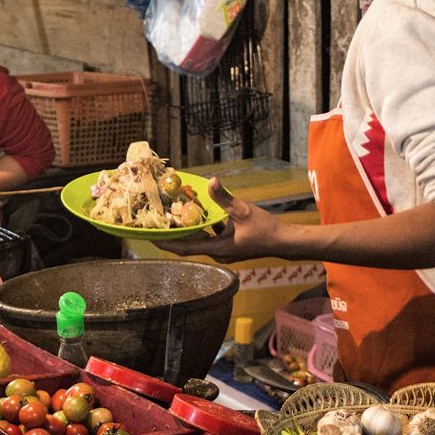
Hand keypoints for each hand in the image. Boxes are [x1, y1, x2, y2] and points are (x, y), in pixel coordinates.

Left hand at [157, 177, 279, 262]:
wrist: (283, 241)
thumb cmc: (265, 229)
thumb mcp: (243, 211)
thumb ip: (224, 197)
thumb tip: (211, 181)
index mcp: (218, 249)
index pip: (185, 248)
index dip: (167, 243)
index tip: (152, 237)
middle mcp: (217, 253)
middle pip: (189, 244)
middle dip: (174, 234)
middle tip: (159, 222)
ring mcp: (223, 251)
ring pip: (200, 240)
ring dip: (188, 230)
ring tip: (173, 216)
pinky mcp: (228, 246)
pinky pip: (210, 237)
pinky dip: (203, 228)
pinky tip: (198, 213)